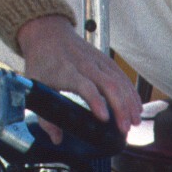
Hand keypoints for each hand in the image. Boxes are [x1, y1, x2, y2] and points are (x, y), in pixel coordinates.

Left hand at [15, 14, 142, 133]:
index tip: (104, 119)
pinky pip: (122, 76)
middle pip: (109, 85)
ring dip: (129, 102)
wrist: (47, 32)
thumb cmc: (41, 61)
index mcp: (66, 72)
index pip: (85, 87)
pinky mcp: (105, 59)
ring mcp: (97, 61)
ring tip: (135, 121)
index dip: (96, 102)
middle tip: (125, 128)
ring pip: (119, 81)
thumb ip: (45, 116)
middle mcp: (85, 65)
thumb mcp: (35, 87)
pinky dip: (131, 92)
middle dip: (121, 107)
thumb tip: (57, 138)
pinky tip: (136, 106)